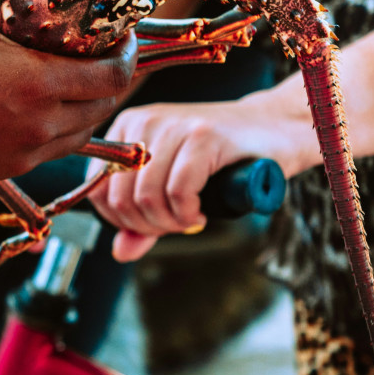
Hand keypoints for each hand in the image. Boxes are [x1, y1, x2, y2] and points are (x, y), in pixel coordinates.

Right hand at [0, 0, 137, 197]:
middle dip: (115, 75)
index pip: (114, 74)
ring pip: (84, 129)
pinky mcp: (7, 168)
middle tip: (105, 46)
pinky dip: (63, 125)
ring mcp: (26, 152)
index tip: (122, 29)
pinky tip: (43, 104)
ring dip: (91, 103)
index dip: (128, 51)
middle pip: (106, 104)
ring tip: (80, 74)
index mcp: (36, 84)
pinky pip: (55, 147)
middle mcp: (41, 124)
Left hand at [87, 96, 298, 261]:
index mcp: (126, 129)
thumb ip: (142, 219)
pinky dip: (187, 213)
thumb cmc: (221, 160)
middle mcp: (143, 122)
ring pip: (146, 197)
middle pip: (120, 197)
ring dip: (169, 223)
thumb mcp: (172, 189)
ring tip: (190, 219)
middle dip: (147, 226)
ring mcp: (173, 125)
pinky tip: (200, 212)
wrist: (275, 129)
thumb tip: (119, 252)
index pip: (97, 188)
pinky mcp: (203, 134)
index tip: (150, 225)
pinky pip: (177, 192)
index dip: (121, 220)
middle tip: (177, 226)